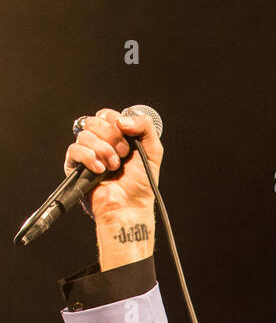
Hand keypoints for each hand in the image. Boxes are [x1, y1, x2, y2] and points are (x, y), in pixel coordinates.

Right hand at [63, 107, 162, 222]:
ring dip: (103, 151)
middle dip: (112, 138)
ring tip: (113, 167)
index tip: (128, 141)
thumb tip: (121, 119)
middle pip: (94, 121)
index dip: (117, 124)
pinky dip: (89, 158)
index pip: (107, 115)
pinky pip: (74, 149)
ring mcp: (86, 154)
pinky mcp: (74, 167)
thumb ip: (145, 126)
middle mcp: (99, 143)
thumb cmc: (142, 184)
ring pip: (84, 134)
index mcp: (115, 137)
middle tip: (122, 156)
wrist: (130, 207)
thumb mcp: (153, 150)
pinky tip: (100, 170)